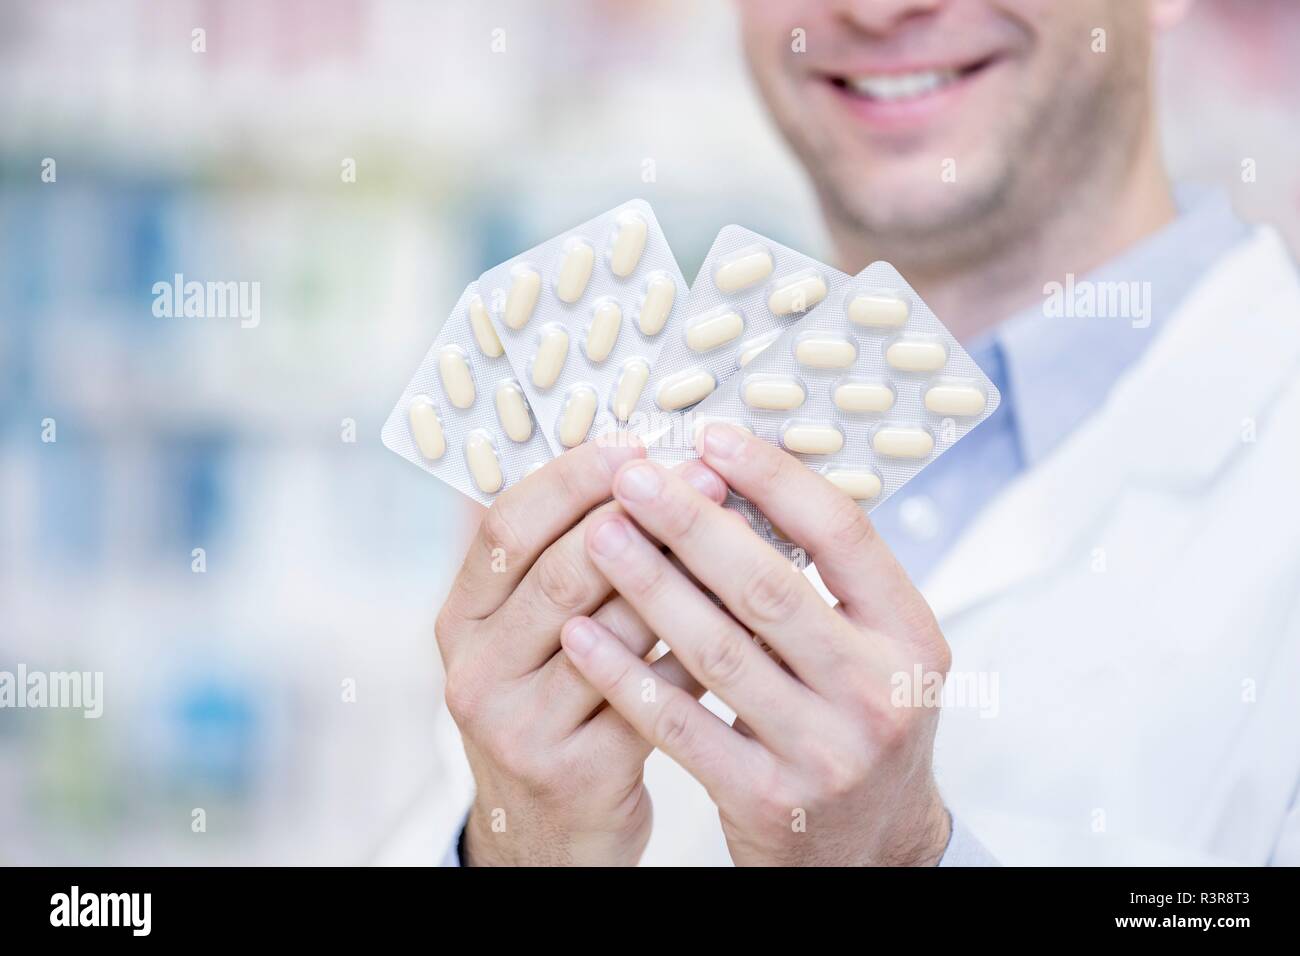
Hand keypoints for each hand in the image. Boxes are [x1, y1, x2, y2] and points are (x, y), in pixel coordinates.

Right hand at [435, 434, 725, 865]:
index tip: (632, 444)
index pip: (506, 527)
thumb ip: (553, 564)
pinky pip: (654, 692)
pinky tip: (743, 617)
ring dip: (682, 574)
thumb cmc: (549, 710)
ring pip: (613, 629)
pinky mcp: (577, 771)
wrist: (542, 836)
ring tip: (737, 533)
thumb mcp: (522, 640)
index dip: (571, 479)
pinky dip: (700, 648)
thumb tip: (628, 467)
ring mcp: (523, 725)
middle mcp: (478, 670)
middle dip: (641, 515)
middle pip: (561, 570)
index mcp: (461, 620)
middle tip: (704, 478)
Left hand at [559, 424, 952, 865]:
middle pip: (770, 587)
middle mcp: (879, 692)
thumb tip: (742, 481)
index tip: (713, 436)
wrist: (872, 853)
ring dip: (649, 586)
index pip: (844, 534)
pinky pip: (682, 725)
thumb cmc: (860, 725)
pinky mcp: (768, 800)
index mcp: (911, 637)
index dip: (775, 478)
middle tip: (632, 477)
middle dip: (692, 523)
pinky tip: (584, 634)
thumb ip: (830, 583)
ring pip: (719, 652)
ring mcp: (825, 752)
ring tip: (599, 535)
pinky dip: (629, 675)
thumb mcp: (878, 653)